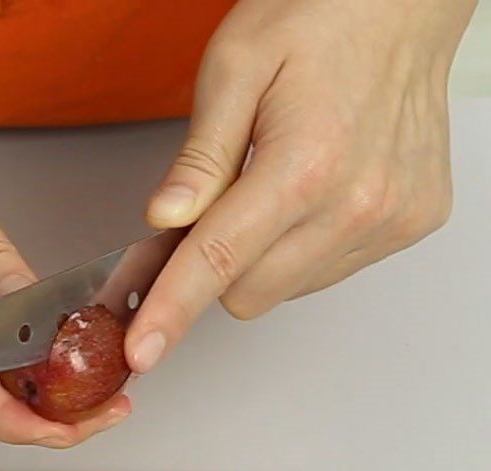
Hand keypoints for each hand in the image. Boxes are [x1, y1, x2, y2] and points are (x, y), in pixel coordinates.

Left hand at [127, 0, 475, 372]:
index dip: (172, 309)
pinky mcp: (410, 224)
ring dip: (262, 257)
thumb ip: (199, 156)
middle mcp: (355, 203)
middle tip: (215, 213)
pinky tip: (314, 195)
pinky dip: (304, 247)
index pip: (217, 260)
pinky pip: (328, 271)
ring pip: (287, 289)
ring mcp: (389, 219)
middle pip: (248, 293)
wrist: (407, 1)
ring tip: (276, 187)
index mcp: (303, 163)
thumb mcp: (235, 66)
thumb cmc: (321, 16)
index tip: (145, 350)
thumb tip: (166, 220)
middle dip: (216, 268)